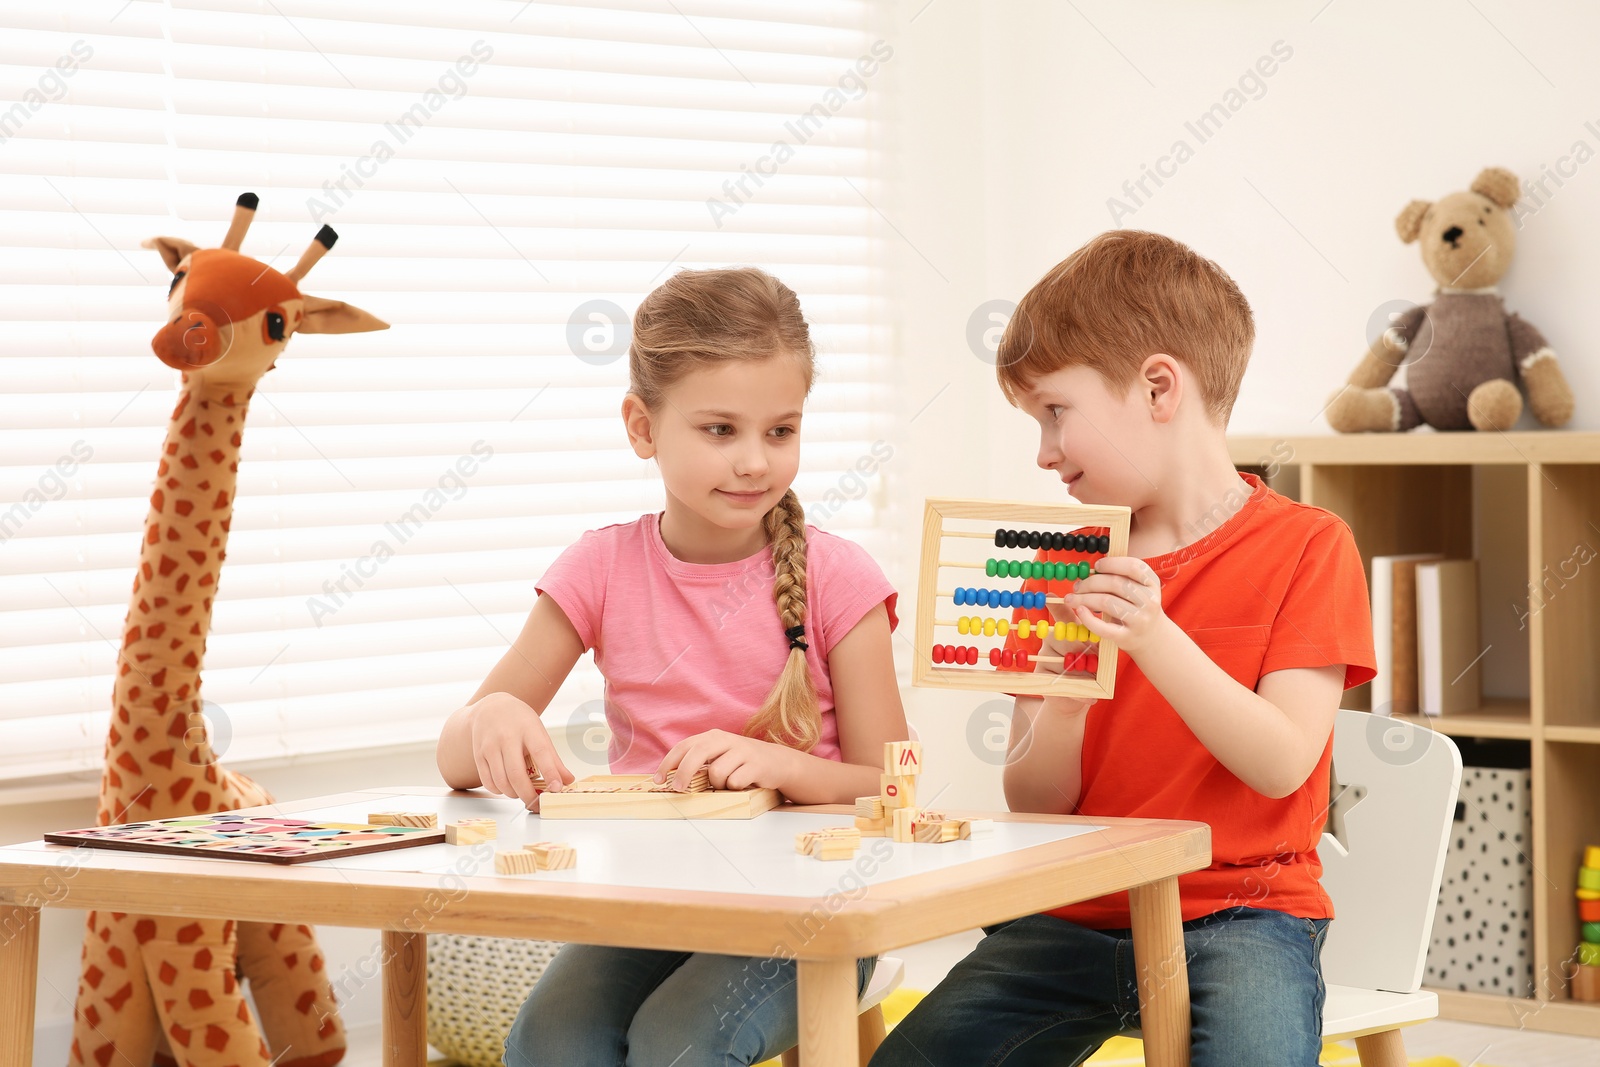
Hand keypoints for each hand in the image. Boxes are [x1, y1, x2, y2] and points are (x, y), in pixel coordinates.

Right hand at [468, 692, 574, 809]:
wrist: (491, 708)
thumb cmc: (520, 722)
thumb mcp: (540, 733)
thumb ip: (553, 759)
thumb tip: (567, 780)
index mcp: (528, 728)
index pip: (541, 752)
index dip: (550, 772)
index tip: (557, 788)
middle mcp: (507, 737)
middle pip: (516, 773)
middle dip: (528, 794)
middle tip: (537, 804)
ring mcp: (490, 746)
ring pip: (501, 781)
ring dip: (514, 794)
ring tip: (522, 793)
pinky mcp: (479, 755)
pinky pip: (488, 781)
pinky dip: (499, 791)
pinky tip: (507, 788)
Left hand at [654, 729, 795, 792]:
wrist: (779, 763)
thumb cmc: (742, 762)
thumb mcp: (720, 755)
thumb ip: (699, 761)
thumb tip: (671, 778)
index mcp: (713, 736)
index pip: (684, 746)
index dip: (668, 763)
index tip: (658, 780)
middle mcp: (726, 740)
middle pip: (697, 753)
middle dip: (684, 772)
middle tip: (677, 789)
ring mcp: (743, 751)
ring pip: (716, 772)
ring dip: (718, 784)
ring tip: (727, 784)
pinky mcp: (756, 765)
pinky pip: (735, 782)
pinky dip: (734, 788)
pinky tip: (743, 783)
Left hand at [1060, 554, 1169, 657]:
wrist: (1152, 637)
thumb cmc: (1137, 607)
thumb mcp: (1138, 589)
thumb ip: (1119, 577)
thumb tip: (1090, 569)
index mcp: (1151, 583)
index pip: (1133, 566)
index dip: (1111, 563)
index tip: (1096, 566)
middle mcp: (1149, 601)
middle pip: (1115, 583)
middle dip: (1090, 582)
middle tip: (1077, 586)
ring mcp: (1139, 620)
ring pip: (1107, 602)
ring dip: (1084, 598)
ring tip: (1071, 598)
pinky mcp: (1127, 637)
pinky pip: (1103, 627)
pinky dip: (1088, 618)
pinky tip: (1079, 611)